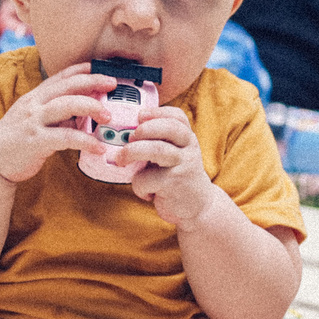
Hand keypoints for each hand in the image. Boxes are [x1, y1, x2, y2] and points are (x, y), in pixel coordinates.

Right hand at [0, 65, 110, 184]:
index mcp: (35, 97)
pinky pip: (65, 137)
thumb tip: (85, 111)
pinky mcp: (36, 141)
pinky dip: (85, 141)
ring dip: (91, 107)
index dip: (84, 70)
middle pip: (67, 86)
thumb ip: (56, 112)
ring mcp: (33, 122)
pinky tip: (98, 147)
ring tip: (108, 116)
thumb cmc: (17, 138)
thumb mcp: (33, 117)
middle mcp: (34, 105)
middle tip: (113, 85)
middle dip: (92, 82)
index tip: (105, 69)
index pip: (62, 76)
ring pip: (66, 106)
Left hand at [123, 103, 220, 226]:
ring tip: (121, 160)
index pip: (177, 117)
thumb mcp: (173, 155)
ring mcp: (183, 166)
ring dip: (132, 152)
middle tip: (128, 138)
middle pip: (168, 129)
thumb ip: (156, 143)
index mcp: (187, 138)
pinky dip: (138, 185)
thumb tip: (120, 133)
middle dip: (143, 130)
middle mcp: (189, 149)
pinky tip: (145, 192)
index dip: (158, 112)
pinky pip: (146, 179)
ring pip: (157, 150)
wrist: (198, 206)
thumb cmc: (175, 176)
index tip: (139, 115)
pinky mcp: (174, 184)